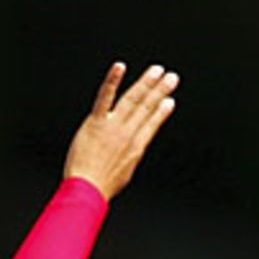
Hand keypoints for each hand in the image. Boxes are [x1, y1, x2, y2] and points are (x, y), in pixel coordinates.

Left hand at [63, 61, 178, 201]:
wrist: (87, 191)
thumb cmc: (100, 187)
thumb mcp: (124, 174)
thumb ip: (130, 156)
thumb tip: (135, 150)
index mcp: (135, 148)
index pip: (152, 124)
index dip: (161, 111)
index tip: (169, 101)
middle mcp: (127, 134)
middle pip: (146, 108)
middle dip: (160, 91)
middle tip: (171, 78)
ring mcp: (112, 126)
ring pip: (132, 99)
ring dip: (146, 83)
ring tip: (156, 71)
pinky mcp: (96, 122)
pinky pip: (105, 97)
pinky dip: (113, 80)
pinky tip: (120, 67)